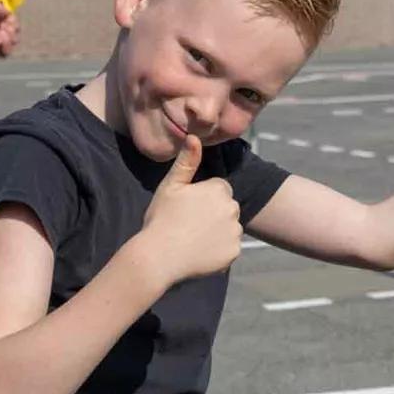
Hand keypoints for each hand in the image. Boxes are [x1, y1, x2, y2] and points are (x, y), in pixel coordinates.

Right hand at [135, 136, 241, 285]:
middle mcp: (232, 208)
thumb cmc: (161, 219)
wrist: (159, 257)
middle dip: (213, 213)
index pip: (218, 189)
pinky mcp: (234, 252)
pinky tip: (200, 253)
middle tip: (189, 225)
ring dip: (218, 232)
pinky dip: (219, 251)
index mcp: (219, 189)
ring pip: (229, 228)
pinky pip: (230, 248)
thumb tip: (194, 137)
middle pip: (226, 208)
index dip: (202, 198)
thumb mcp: (171, 186)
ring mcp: (235, 232)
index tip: (186, 209)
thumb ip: (186, 162)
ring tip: (193, 240)